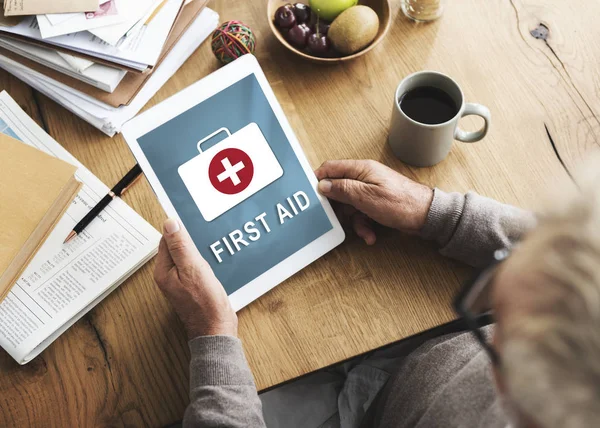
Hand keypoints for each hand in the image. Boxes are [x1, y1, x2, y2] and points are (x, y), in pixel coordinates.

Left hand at [154, 219, 237, 338]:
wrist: (216, 329)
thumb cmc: (205, 302)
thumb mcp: (193, 268)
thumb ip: (181, 245)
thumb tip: (170, 223)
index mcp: (163, 270)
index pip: (167, 239)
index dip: (182, 233)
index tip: (195, 232)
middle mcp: (168, 276)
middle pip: (177, 247)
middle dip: (192, 244)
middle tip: (203, 253)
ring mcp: (179, 282)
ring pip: (188, 257)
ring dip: (198, 255)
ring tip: (207, 262)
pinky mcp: (191, 286)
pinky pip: (194, 267)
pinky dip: (203, 264)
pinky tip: (211, 269)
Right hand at [315, 160, 433, 243]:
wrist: (426, 217)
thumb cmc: (402, 204)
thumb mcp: (366, 197)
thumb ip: (342, 189)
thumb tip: (323, 185)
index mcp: (361, 170)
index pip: (330, 168)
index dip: (319, 180)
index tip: (312, 195)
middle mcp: (364, 178)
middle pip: (338, 190)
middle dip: (337, 208)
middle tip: (335, 219)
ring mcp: (370, 191)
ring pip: (349, 206)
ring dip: (353, 221)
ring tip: (362, 231)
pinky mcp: (375, 203)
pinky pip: (360, 214)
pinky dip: (363, 226)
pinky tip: (370, 235)